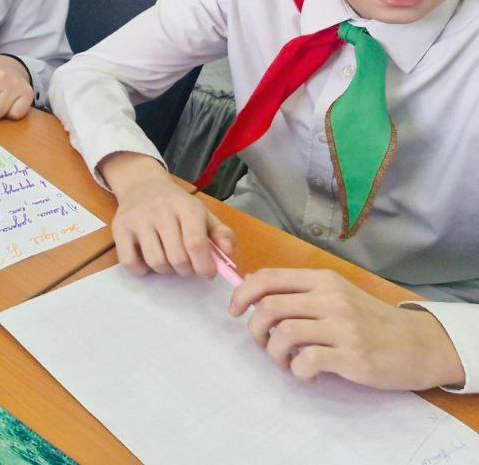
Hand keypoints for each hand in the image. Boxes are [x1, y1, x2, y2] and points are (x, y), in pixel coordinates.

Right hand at [102, 152, 234, 278]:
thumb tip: (228, 254)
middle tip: (187, 265)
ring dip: (166, 270)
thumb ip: (221, 234)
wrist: (142, 185)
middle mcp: (160, 211)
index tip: (207, 273)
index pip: (196, 243)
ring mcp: (137, 219)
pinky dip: (141, 269)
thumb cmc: (177, 205)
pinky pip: (130, 262)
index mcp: (186, 207)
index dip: (204, 266)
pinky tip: (148, 260)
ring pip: (155, 262)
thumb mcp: (203, 213)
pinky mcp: (119, 228)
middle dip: (186, 270)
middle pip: (177, 258)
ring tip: (168, 259)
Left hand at [229, 268, 465, 390]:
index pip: (268, 278)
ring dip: (274, 353)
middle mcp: (329, 299)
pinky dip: (297, 371)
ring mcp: (341, 327)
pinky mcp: (350, 356)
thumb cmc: (370, 319)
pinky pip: (305, 361)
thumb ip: (302, 293)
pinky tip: (307, 374)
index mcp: (322, 280)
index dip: (242, 294)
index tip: (234, 311)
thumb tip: (256, 297)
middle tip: (264, 343)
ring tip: (286, 361)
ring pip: (283, 334)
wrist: (417, 344)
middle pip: (269, 307)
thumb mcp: (337, 293)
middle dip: (255, 329)